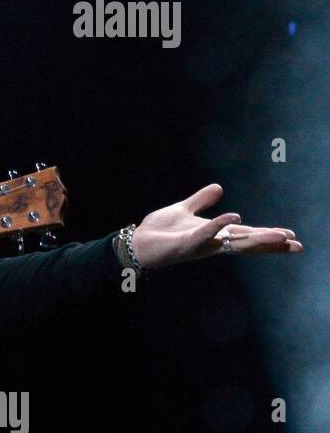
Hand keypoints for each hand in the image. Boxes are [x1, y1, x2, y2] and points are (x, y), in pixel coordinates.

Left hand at [131, 184, 302, 270]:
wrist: (136, 242)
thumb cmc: (159, 231)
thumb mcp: (183, 210)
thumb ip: (201, 200)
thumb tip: (219, 188)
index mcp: (214, 234)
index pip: (246, 235)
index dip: (268, 236)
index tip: (292, 239)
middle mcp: (211, 242)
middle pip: (245, 242)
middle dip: (270, 243)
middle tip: (296, 245)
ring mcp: (199, 245)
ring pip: (232, 242)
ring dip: (255, 238)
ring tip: (279, 237)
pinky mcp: (184, 245)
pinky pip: (204, 234)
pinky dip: (219, 225)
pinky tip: (234, 217)